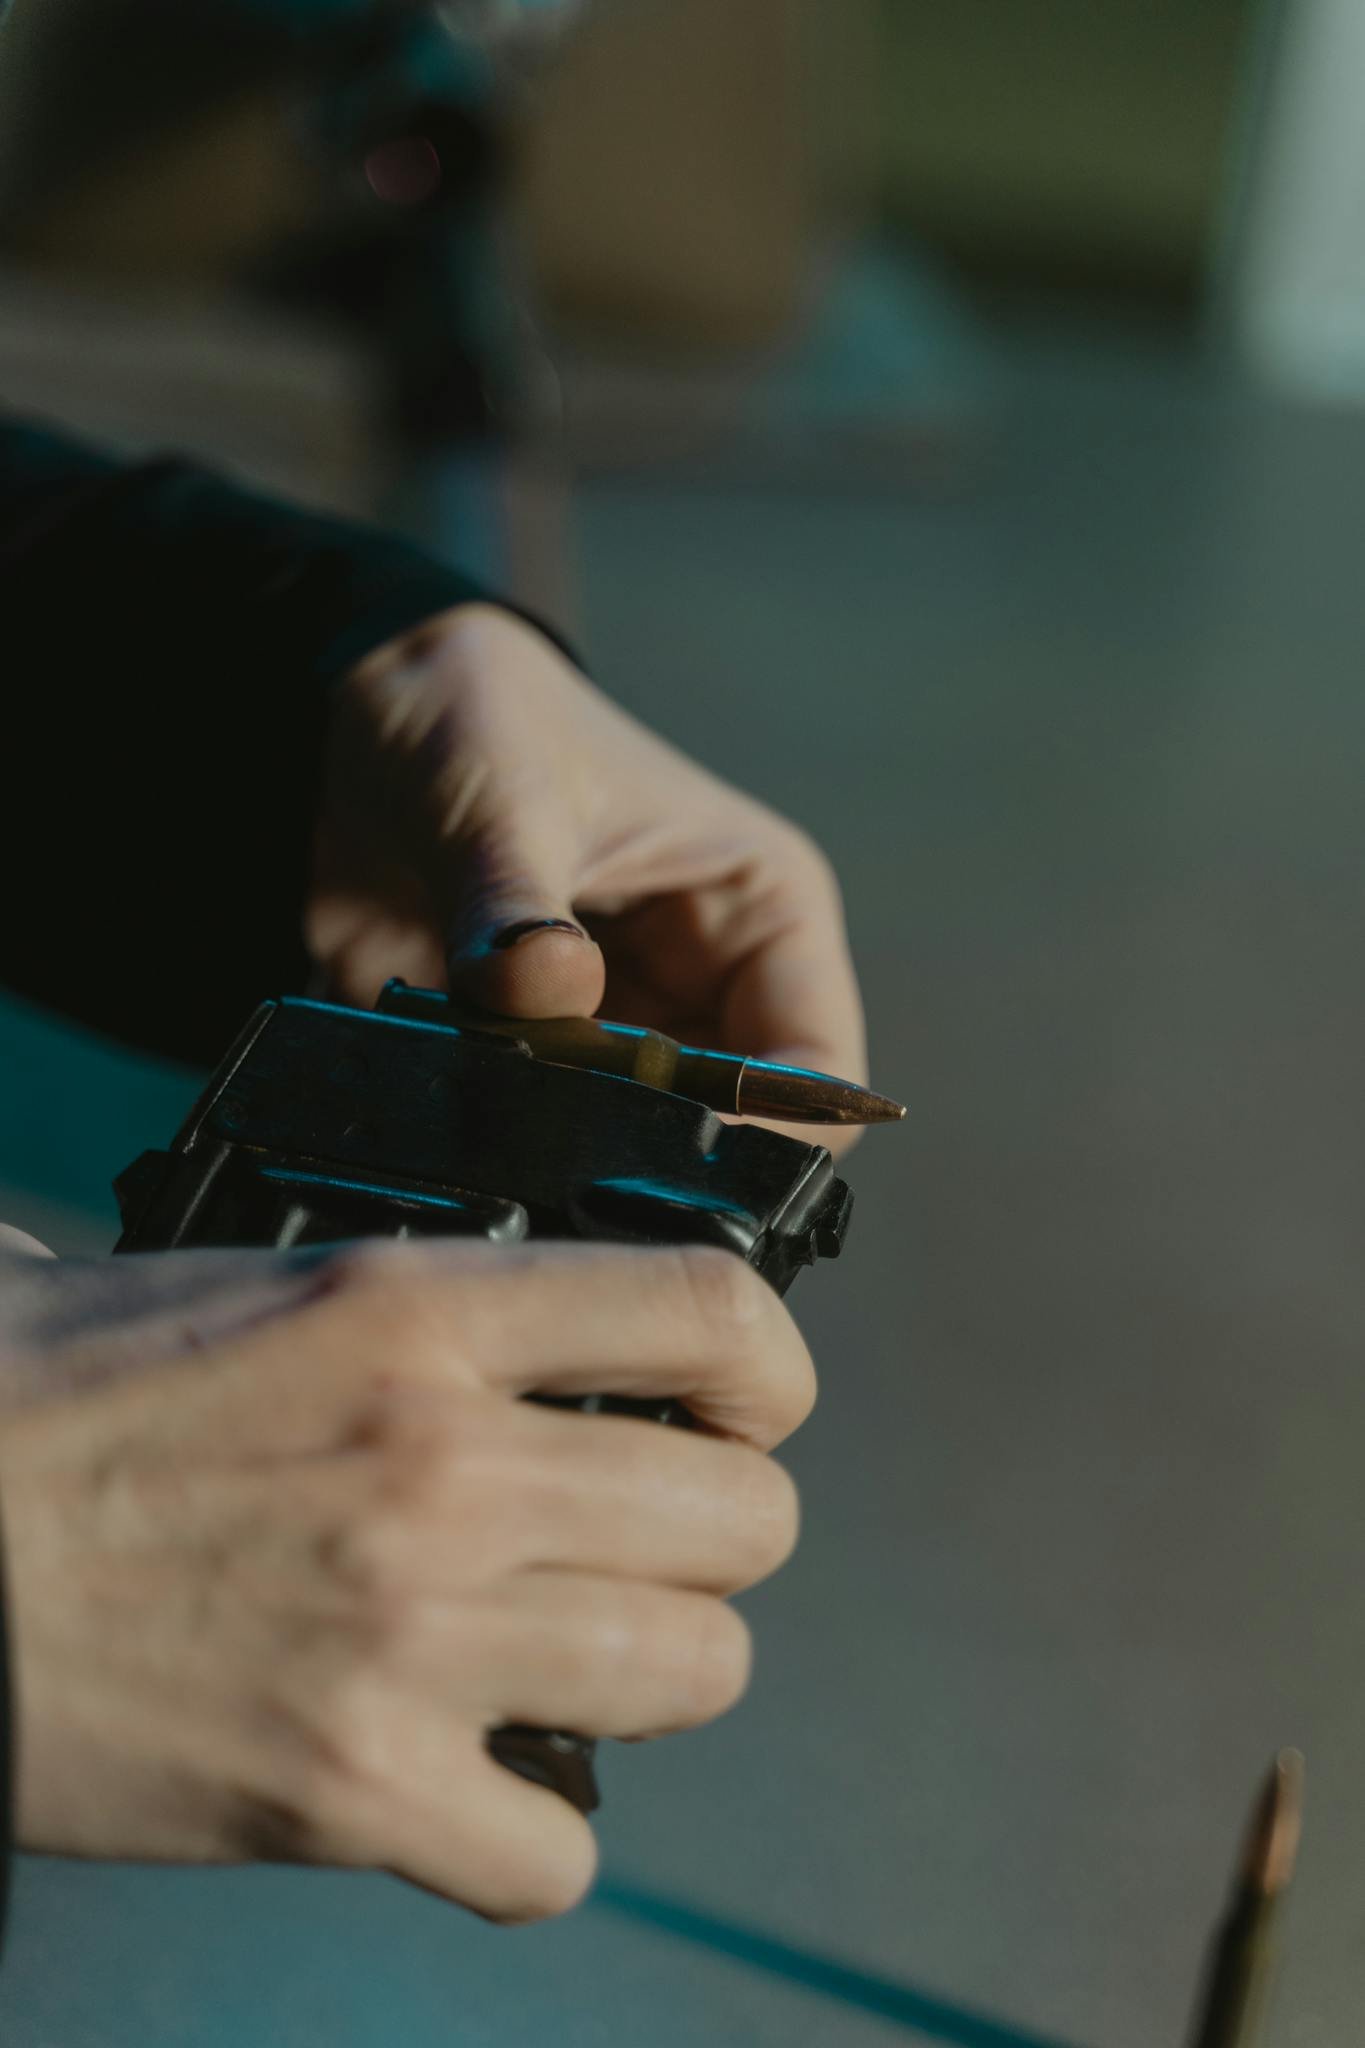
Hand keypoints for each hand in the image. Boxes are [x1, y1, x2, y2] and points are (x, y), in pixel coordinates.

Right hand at [0, 1238, 809, 1921]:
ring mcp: (407, 1636)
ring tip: (557, 1653)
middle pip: (745, 1520)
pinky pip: (556, 1856)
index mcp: (420, 1312)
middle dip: (711, 1535)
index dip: (767, 1372)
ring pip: (696, 1672)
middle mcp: (442, 1464)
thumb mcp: (263, 1283)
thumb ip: (435, 1307)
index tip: (742, 1408)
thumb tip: (576, 1342)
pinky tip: (462, 1779)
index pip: (716, 1313)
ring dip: (647, 1669)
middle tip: (631, 1542)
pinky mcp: (350, 1793)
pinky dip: (526, 1833)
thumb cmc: (53, 1402)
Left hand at [308, 605, 866, 1150]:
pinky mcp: (536, 1063)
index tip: (674, 1155)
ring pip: (626, 1148)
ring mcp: (621, 1035)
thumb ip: (518, 904)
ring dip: (559, 1146)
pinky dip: (493, 1140)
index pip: (817, 1065)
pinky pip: (533, 1137)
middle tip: (560, 1144)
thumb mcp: (499, 795)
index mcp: (760, 912)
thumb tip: (547, 988)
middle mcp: (708, 988)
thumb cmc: (479, 721)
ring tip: (490, 1110)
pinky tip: (445, 1112)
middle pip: (726, 1131)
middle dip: (646, 1152)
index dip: (768, 1131)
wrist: (367, 725)